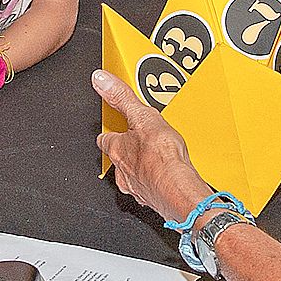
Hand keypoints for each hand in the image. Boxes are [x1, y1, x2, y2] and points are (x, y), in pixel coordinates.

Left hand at [93, 69, 213, 221]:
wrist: (179, 188)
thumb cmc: (161, 157)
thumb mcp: (142, 117)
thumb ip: (121, 98)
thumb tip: (100, 80)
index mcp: (117, 150)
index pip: (105, 139)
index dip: (109, 133)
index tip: (113, 127)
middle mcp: (122, 171)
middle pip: (117, 159)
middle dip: (125, 152)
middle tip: (136, 143)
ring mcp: (136, 187)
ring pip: (131, 176)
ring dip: (139, 169)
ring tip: (152, 160)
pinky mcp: (153, 199)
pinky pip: (149, 189)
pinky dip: (154, 183)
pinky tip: (166, 177)